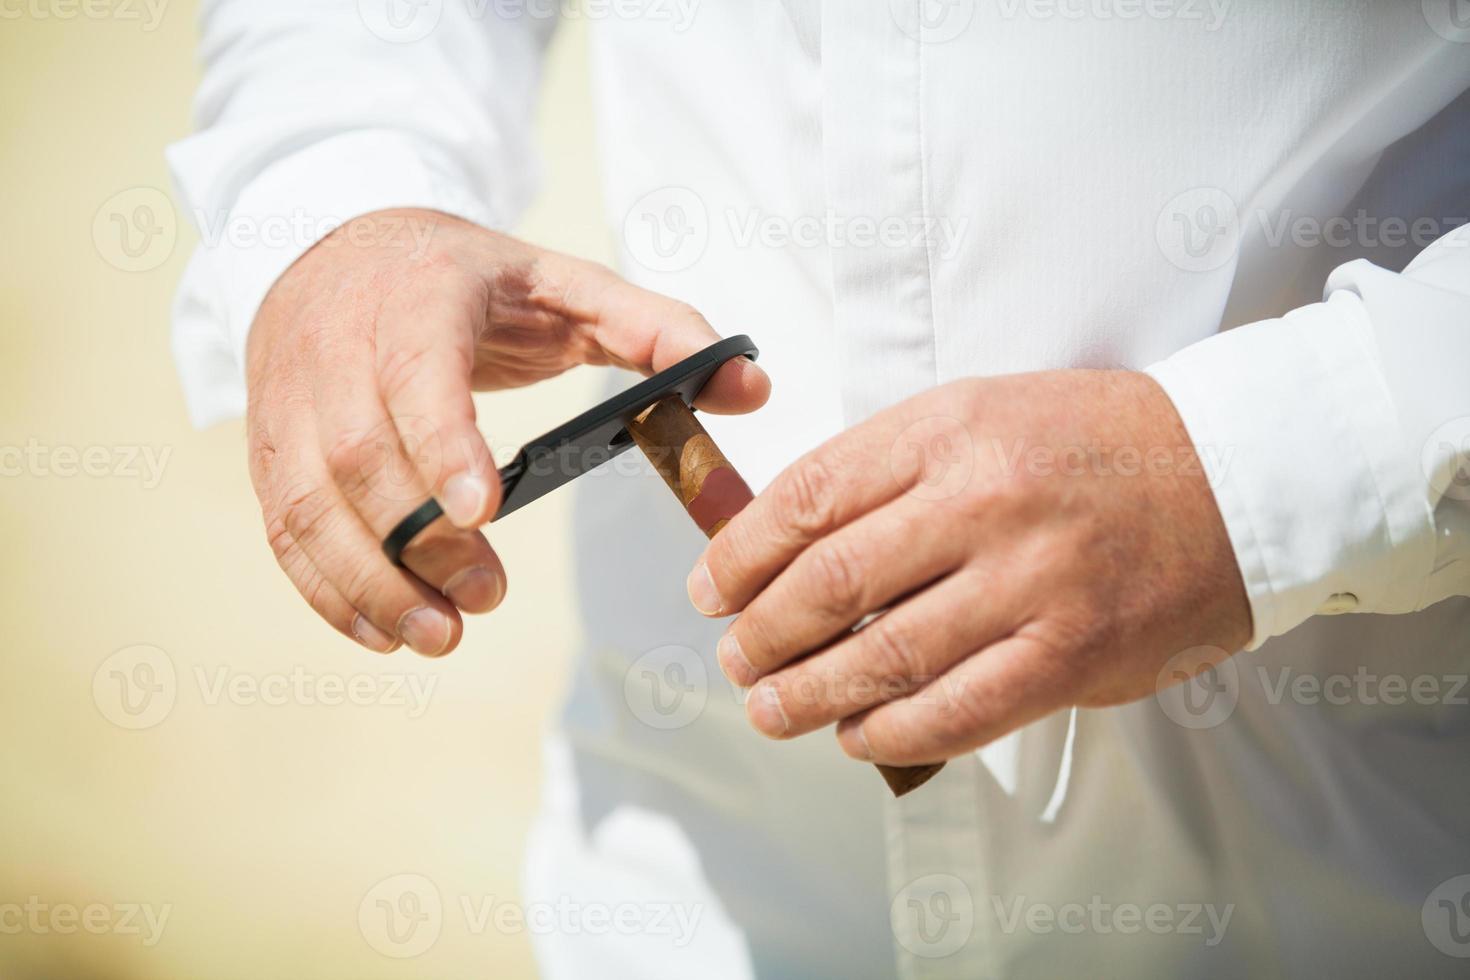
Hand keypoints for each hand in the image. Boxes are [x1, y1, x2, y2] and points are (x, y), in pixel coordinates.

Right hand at [246, 209, 768, 655]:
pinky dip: (325, 590)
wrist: (335, 244)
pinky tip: (381, 634)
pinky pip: (283, 530)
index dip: (442, 442)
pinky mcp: (271, 447)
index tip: (483, 512)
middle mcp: (339, 349)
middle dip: (423, 541)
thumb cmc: (464, 279)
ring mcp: (293, 401)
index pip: (418, 373)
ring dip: (370, 583)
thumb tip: (752, 386)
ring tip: (437, 636)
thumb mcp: (563, 284)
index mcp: (419, 301)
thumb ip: (658, 329)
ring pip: (310, 504)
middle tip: (489, 597)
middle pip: (363, 456)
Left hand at [687, 371, 1248, 765]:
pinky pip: (955, 712)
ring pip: (883, 655)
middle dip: (762, 631)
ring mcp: (1031, 582)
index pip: (809, 496)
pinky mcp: (1071, 654)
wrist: (1232, 473)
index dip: (741, 552)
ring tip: (770, 708)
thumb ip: (891, 469)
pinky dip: (890, 734)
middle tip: (734, 656)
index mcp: (950, 427)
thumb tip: (791, 543)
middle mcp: (984, 500)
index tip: (712, 585)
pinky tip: (856, 735)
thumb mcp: (982, 413)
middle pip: (831, 581)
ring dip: (807, 693)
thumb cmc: (1095, 444)